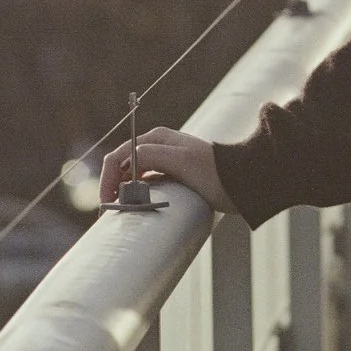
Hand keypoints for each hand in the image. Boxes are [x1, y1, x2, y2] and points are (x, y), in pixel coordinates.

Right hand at [99, 125, 235, 216]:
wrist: (244, 183)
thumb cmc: (215, 173)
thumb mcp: (181, 161)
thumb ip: (151, 155)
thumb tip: (126, 160)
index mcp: (156, 139)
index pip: (118, 156)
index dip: (108, 179)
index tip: (107, 202)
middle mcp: (158, 146)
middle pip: (123, 165)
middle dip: (112, 186)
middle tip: (109, 212)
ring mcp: (166, 161)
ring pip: (132, 175)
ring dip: (123, 191)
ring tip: (120, 211)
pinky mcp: (173, 175)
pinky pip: (146, 183)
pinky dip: (137, 194)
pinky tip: (137, 206)